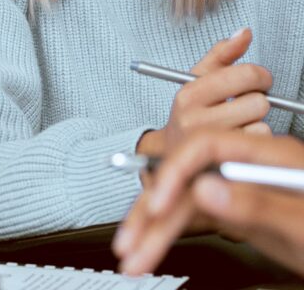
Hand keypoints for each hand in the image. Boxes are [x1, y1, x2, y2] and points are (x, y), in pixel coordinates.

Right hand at [114, 131, 303, 277]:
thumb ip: (258, 206)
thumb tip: (206, 189)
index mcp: (271, 156)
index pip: (208, 147)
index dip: (177, 172)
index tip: (159, 203)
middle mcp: (250, 168)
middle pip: (187, 178)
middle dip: (153, 211)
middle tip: (131, 243)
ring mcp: (243, 189)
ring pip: (185, 202)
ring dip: (153, 229)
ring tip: (133, 256)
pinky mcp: (239, 210)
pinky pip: (194, 218)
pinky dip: (169, 234)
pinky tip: (151, 248)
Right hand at [136, 28, 271, 157]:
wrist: (173, 153)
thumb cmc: (190, 111)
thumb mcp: (198, 79)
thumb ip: (222, 54)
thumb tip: (244, 33)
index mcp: (189, 94)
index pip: (243, 75)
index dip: (259, 75)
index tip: (257, 79)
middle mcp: (196, 119)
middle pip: (258, 101)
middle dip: (257, 99)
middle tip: (248, 101)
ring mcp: (211, 144)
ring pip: (262, 123)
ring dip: (256, 121)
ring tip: (241, 120)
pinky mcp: (226, 161)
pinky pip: (261, 143)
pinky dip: (256, 138)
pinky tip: (242, 136)